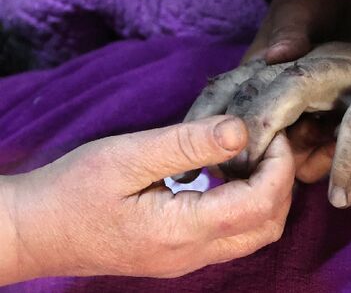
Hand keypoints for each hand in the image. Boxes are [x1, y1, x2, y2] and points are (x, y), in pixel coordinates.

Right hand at [0, 116, 293, 283]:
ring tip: (248, 153)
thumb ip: (188, 143)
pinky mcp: (178, 255)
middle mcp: (191, 254)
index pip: (261, 204)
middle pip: (268, 225)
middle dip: (281, 180)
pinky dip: (245, 204)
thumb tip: (242, 129)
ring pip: (254, 234)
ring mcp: (186, 260)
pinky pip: (231, 235)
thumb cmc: (70, 191)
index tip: (271, 129)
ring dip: (266, 194)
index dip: (279, 165)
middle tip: (267, 140)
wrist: (30, 232)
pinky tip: (226, 172)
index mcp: (182, 231)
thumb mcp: (128, 156)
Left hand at [178, 43, 350, 207]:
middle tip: (224, 177)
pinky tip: (340, 196)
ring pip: (293, 91)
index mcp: (294, 63)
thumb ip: (312, 137)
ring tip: (262, 181)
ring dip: (270, 135)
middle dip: (232, 130)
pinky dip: (348, 161)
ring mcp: (348, 68)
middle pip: (253, 82)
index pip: (232, 83)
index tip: (190, 160)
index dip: (206, 116)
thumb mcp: (333, 112)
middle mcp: (314, 58)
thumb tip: (296, 172)